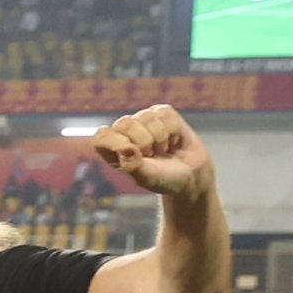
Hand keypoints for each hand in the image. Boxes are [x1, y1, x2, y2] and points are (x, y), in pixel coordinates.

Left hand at [91, 104, 216, 200]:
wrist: (191, 175)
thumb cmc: (163, 179)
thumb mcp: (147, 178)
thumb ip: (132, 165)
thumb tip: (125, 148)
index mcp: (110, 149)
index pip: (101, 137)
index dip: (119, 144)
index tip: (136, 155)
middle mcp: (123, 131)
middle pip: (126, 123)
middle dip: (145, 142)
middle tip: (153, 155)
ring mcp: (142, 119)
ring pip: (147, 116)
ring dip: (161, 138)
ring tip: (162, 149)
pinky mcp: (161, 113)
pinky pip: (165, 113)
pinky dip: (174, 129)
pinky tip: (173, 140)